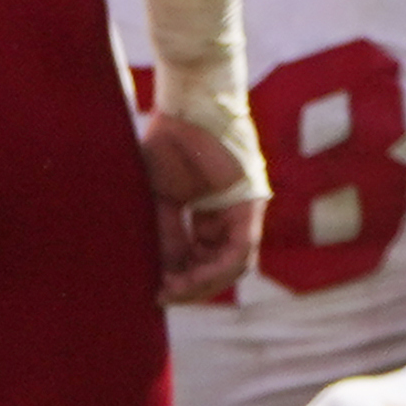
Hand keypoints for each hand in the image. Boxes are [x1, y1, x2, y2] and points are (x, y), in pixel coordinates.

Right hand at [143, 109, 263, 302]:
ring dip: (204, 282)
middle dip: (191, 286)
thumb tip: (164, 271)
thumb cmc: (169, 144)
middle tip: (163, 296)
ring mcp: (241, 214)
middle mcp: (228, 218)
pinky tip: (192, 276)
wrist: (185, 110)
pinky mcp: (250, 209)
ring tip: (174, 289)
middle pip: (218, 266)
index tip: (155, 290)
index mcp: (207, 214)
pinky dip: (217, 267)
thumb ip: (168, 232)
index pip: (200, 257)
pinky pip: (240, 249)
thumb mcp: (161, 198)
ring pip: (232, 265)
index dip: (180, 277)